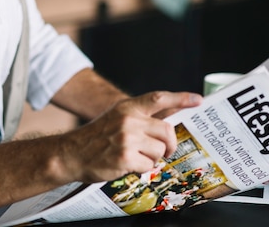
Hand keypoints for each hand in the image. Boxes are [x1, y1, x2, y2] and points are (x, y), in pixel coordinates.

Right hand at [57, 91, 201, 183]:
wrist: (71, 154)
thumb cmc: (96, 138)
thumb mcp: (117, 119)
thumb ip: (141, 117)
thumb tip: (170, 119)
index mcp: (127, 108)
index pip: (158, 99)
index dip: (180, 98)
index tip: (198, 100)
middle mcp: (128, 120)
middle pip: (166, 130)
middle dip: (169, 144)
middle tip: (164, 151)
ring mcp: (127, 138)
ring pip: (160, 151)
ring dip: (153, 158)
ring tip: (137, 158)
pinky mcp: (125, 157)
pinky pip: (149, 166)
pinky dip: (142, 169)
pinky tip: (128, 165)